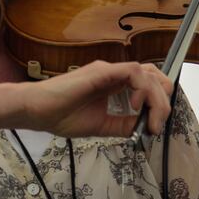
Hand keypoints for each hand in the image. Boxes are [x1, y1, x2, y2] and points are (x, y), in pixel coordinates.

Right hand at [15, 60, 172, 137]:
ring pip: (147, 73)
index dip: (157, 102)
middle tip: (156, 124)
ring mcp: (107, 71)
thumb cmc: (60, 115)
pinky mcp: (101, 71)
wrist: (36, 112)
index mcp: (112, 85)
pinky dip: (142, 89)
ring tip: (150, 119)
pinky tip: (135, 107)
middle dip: (163, 100)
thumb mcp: (101, 126)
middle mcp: (113, 74)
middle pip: (153, 75)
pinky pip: (133, 72)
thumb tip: (144, 127)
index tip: (153, 126)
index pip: (146, 83)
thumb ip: (122, 125)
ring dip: (155, 97)